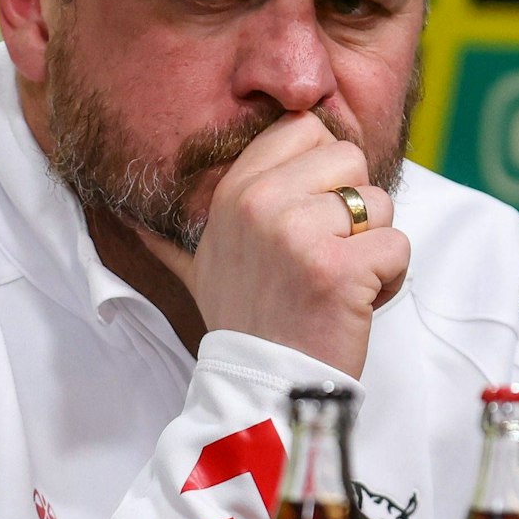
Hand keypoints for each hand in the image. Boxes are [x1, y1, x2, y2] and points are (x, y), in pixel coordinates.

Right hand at [141, 112, 408, 377]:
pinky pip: (397, 246)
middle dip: (353, 208)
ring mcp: (300, 234)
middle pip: (349, 157)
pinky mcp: (340, 269)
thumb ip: (169, 237)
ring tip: (336, 283)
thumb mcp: (198, 269)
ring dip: (373, 247)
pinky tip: (356, 304)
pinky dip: (390, 279)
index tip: (311, 217)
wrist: (265, 389)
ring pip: (380, 203)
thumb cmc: (245, 323)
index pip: (304, 129)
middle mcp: (262, 203)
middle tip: (323, 256)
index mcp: (234, 192)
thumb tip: (121, 218)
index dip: (324, 170)